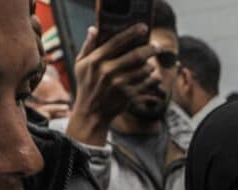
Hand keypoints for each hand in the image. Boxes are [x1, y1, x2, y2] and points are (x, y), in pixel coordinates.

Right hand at [66, 24, 157, 144]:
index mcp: (96, 61)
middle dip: (150, 49)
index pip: (117, 41)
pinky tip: (153, 76)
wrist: (91, 113)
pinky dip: (153, 79)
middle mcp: (108, 72)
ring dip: (151, 65)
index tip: (144, 27)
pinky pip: (147, 84)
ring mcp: (120, 85)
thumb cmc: (86, 86)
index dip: (132, 32)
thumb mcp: (80, 65)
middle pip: (136, 55)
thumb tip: (93, 28)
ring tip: (151, 63)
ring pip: (144, 70)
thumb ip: (88, 46)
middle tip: (156, 46)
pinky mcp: (129, 96)